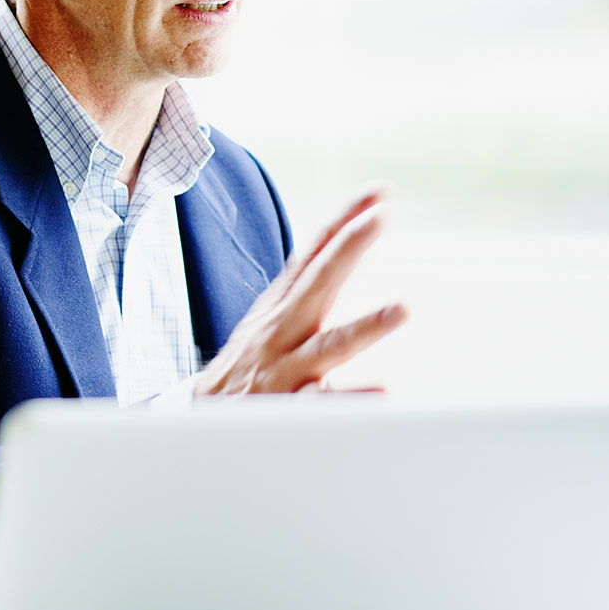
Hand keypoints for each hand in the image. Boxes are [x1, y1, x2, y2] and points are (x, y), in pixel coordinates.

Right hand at [194, 189, 406, 395]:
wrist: (205, 417)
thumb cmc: (251, 364)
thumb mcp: (271, 318)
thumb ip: (308, 287)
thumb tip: (345, 248)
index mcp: (282, 305)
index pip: (315, 254)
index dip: (344, 220)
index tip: (378, 192)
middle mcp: (283, 330)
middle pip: (318, 282)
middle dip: (348, 248)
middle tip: (380, 218)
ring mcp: (286, 368)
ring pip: (329, 345)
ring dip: (367, 326)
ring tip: (403, 309)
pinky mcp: (288, 408)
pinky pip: (322, 404)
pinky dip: (350, 397)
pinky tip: (383, 392)